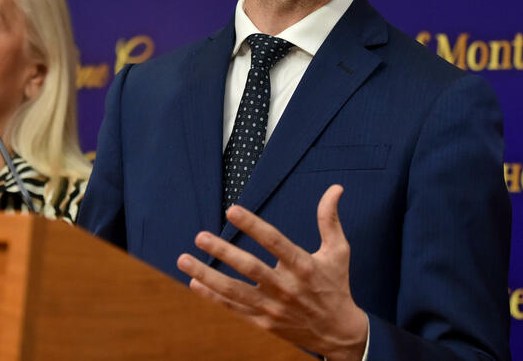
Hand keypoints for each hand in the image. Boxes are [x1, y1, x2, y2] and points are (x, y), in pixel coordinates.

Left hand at [176, 184, 367, 360]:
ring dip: (207, 276)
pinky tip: (194, 284)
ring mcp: (273, 307)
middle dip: (223, 252)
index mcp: (303, 267)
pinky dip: (212, 297)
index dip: (253, 226)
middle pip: (250, 268)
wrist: (339, 334)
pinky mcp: (264, 323)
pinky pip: (233, 309)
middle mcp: (286, 288)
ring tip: (184, 260)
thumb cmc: (336, 286)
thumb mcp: (338, 252)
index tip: (232, 210)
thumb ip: (330, 220)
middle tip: (200, 236)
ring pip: (235, 291)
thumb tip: (335, 189)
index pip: (275, 242)